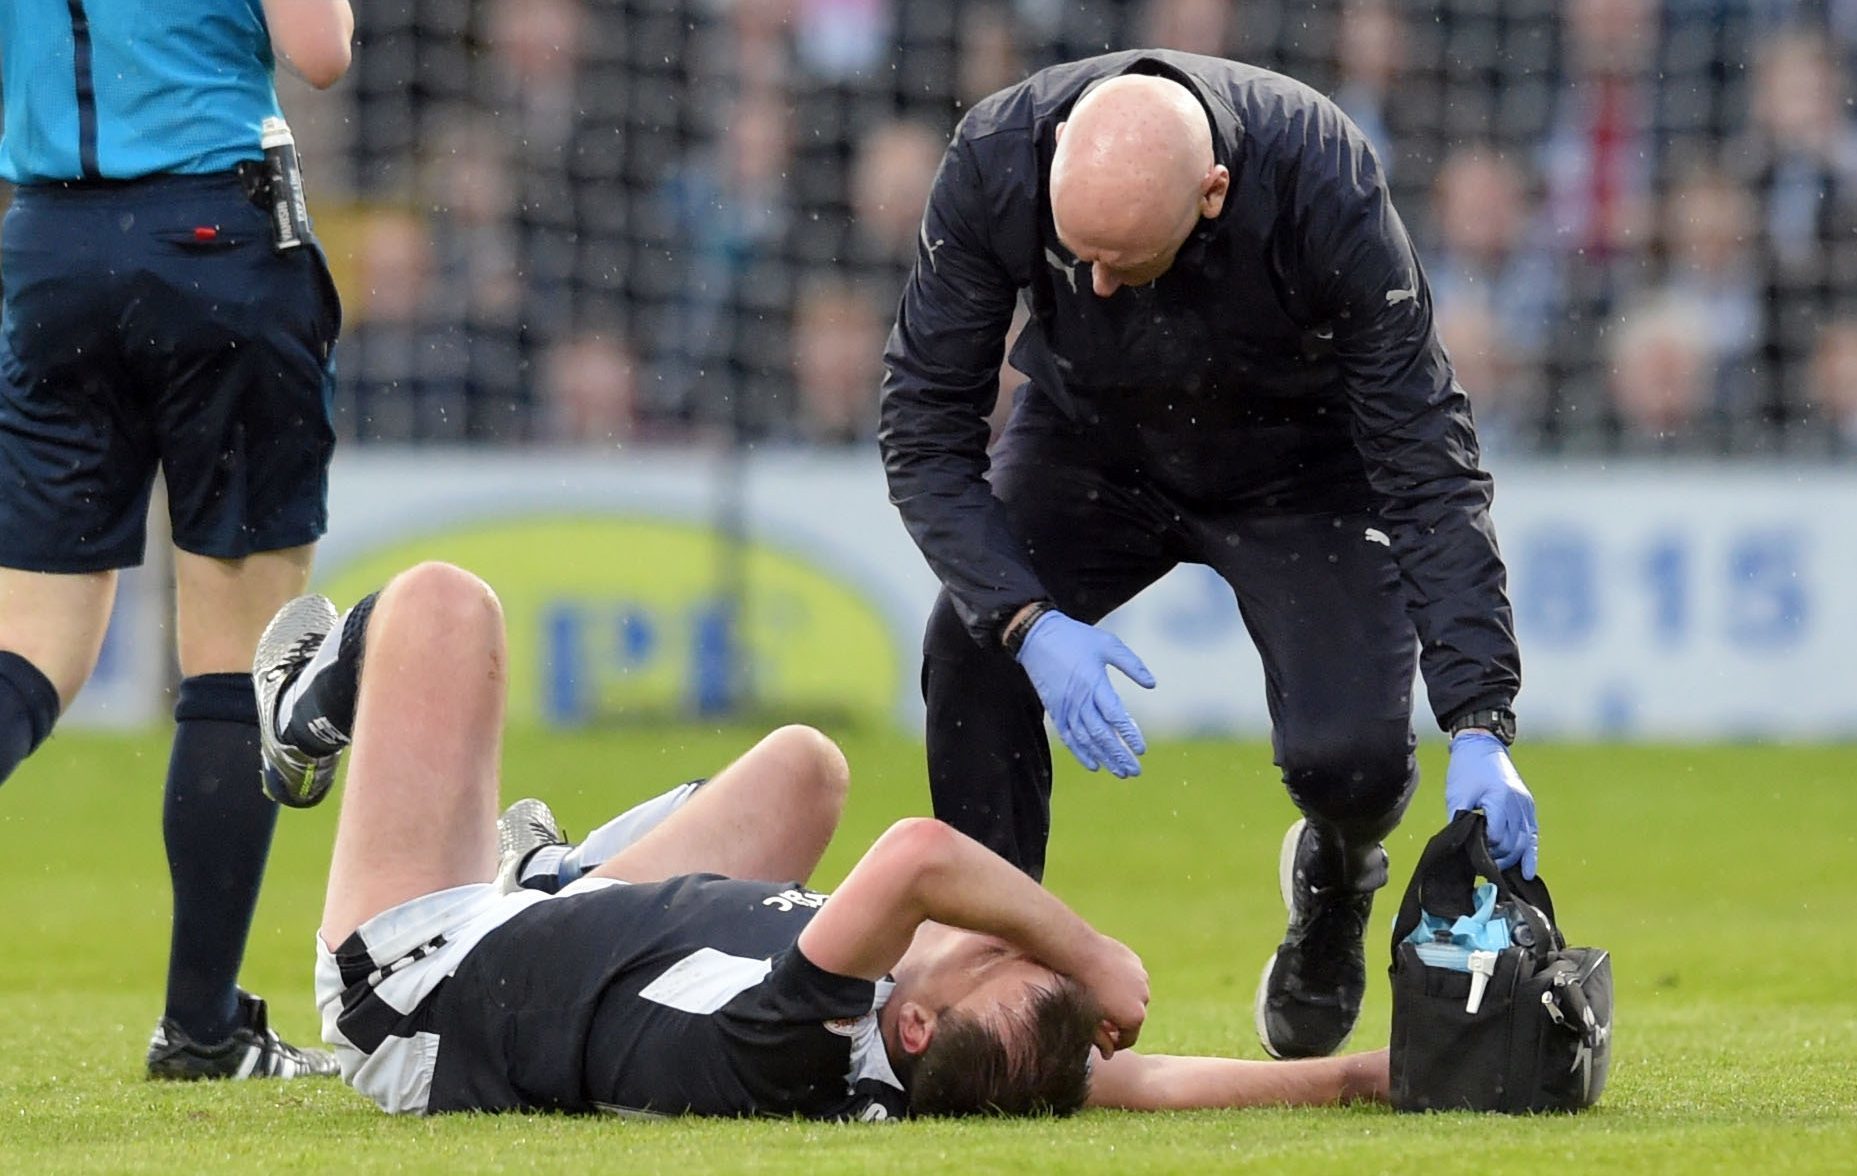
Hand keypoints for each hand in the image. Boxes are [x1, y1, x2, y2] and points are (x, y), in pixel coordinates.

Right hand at [1015, 610, 1155, 776]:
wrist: (1037, 637)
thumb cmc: (1077, 638)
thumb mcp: (1108, 643)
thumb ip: (1132, 664)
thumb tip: (1153, 684)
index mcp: (1094, 683)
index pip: (1114, 716)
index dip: (1128, 734)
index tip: (1141, 749)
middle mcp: (1079, 700)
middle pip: (1101, 734)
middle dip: (1118, 755)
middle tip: (1135, 771)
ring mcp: (1065, 707)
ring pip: (1085, 740)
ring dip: (1103, 758)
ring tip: (1120, 772)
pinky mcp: (1054, 710)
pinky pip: (1068, 737)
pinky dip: (1080, 753)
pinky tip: (1094, 765)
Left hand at [1074, 933, 1149, 1057]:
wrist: (1080, 953)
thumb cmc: (1080, 990)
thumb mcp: (1088, 1019)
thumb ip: (1101, 1040)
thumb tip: (1108, 1055)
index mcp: (1135, 1017)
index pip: (1129, 1038)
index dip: (1116, 1042)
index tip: (1107, 1040)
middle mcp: (1144, 999)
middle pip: (1134, 1016)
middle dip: (1121, 1019)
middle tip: (1103, 1017)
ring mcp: (1142, 979)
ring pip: (1134, 995)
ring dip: (1124, 998)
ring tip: (1103, 995)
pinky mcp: (1137, 963)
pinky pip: (1133, 977)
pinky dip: (1124, 980)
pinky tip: (1105, 977)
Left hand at [1444, 731, 1538, 878]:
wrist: (1481, 746)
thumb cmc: (1465, 769)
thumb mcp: (1457, 795)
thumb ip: (1460, 821)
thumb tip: (1462, 847)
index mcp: (1500, 799)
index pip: (1497, 837)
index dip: (1485, 850)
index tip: (1472, 855)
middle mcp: (1518, 803)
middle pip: (1513, 843)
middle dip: (1498, 858)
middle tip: (1481, 865)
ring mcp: (1526, 805)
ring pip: (1524, 842)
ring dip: (1512, 858)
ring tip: (1497, 870)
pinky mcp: (1528, 806)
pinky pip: (1532, 834)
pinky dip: (1530, 854)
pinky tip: (1527, 872)